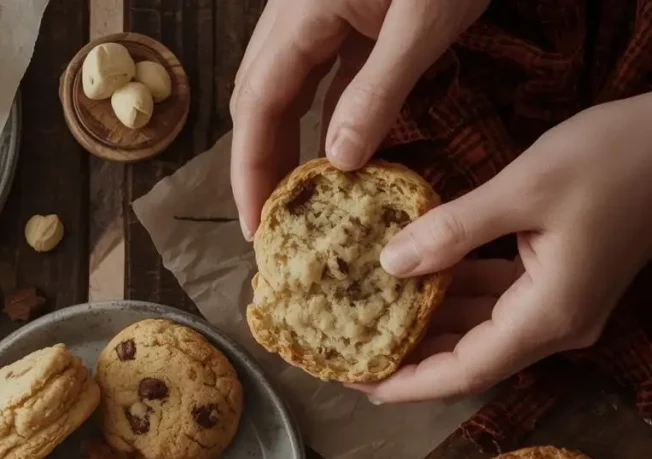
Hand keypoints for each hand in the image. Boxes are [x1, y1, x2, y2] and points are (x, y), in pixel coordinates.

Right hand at [230, 0, 486, 237]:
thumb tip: (339, 162)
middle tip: (271, 221)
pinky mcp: (355, 10)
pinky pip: (324, 73)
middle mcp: (297, 13)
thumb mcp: (422, 24)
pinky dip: (323, 116)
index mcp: (301, 14)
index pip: (257, 106)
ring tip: (299, 198)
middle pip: (259, 98)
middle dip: (259, 162)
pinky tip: (339, 153)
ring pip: (286, 87)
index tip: (254, 224)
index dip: (250, 170)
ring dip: (286, 142)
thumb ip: (376, 93)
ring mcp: (323, 10)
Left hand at [355, 94, 651, 403]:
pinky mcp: (560, 282)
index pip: (462, 372)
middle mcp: (554, 325)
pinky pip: (496, 304)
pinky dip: (457, 297)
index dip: (406, 383)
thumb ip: (453, 230)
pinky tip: (415, 282)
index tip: (355, 381)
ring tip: (369, 320)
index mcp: (547, 317)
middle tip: (348, 351)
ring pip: (479, 333)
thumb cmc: (619, 156)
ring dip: (428, 328)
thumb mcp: (527, 186)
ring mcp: (559, 306)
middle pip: (467, 361)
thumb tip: (389, 264)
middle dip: (408, 359)